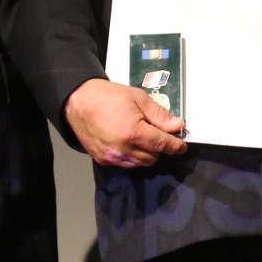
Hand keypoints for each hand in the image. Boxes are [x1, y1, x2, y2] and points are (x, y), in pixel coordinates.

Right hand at [64, 77, 186, 167]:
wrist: (79, 102)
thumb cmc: (110, 96)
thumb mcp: (138, 98)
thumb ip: (159, 115)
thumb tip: (177, 126)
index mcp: (133, 132)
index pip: (162, 145)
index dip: (175, 146)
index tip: (182, 146)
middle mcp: (123, 149)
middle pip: (152, 158)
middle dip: (159, 148)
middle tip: (159, 135)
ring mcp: (112, 157)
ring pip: (140, 164)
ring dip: (146, 154)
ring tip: (143, 138)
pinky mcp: (103, 160)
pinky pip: (125, 164)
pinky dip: (132, 157)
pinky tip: (130, 143)